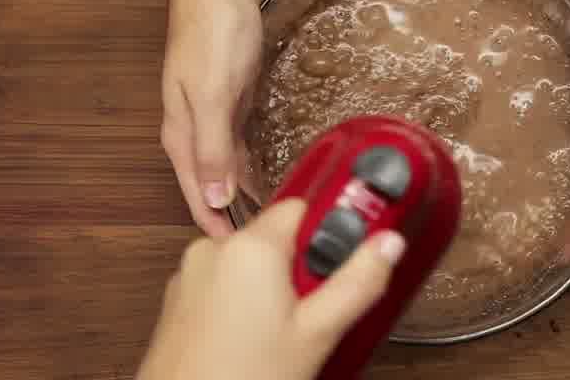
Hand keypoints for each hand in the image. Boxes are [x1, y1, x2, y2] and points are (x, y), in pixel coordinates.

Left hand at [137, 199, 405, 379]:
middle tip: (318, 308)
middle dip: (303, 266)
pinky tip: (254, 338)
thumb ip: (358, 281)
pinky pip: (224, 283)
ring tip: (284, 331)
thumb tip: (390, 242)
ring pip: (251, 263)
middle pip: (277, 237)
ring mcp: (190, 274)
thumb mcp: (317, 333)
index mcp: (249, 246)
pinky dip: (244, 300)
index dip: (330, 230)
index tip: (347, 257)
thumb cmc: (243, 378)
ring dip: (273, 285)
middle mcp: (213, 249)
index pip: (303, 206)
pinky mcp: (179, 299)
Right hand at [159, 0, 262, 236]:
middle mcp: (193, 128)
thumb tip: (212, 196)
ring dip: (240, 192)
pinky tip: (263, 173)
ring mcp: (211, 113)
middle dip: (228, 215)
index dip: (213, 224)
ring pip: (224, 167)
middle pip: (209, 185)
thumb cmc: (212, 30)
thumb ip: (211, 147)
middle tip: (255, 244)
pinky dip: (249, 164)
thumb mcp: (212, 94)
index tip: (232, 253)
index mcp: (183, 132)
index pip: (196, 193)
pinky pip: (237, 144)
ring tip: (263, 218)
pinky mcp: (230, 98)